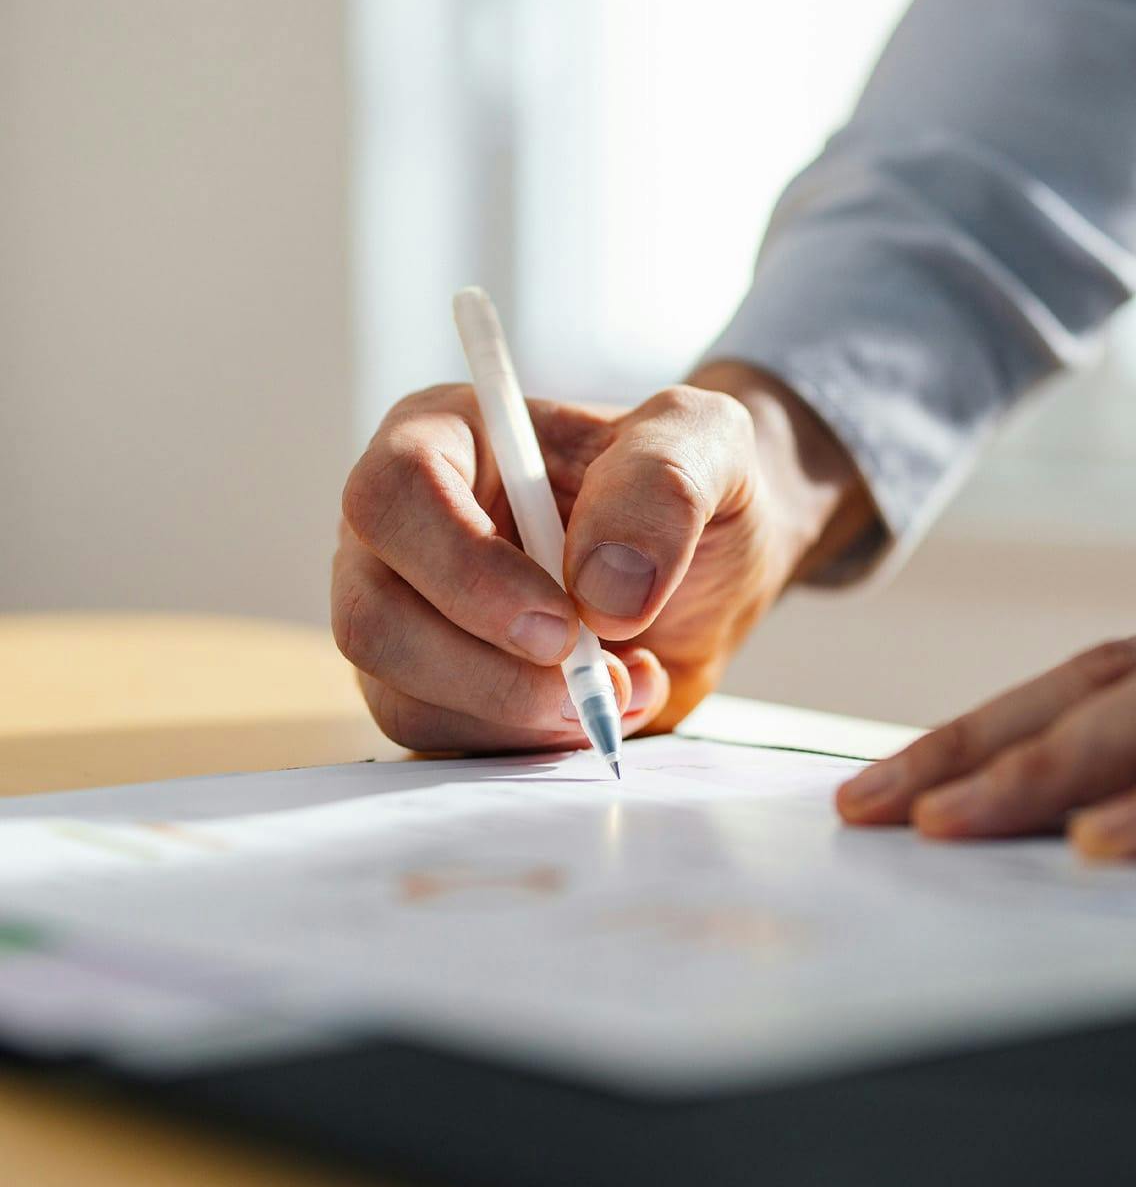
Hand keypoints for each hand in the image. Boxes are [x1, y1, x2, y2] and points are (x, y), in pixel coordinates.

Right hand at [333, 363, 871, 751]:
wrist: (710, 571)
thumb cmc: (692, 488)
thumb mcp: (706, 442)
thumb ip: (661, 487)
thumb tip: (601, 591)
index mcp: (444, 442)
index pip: (393, 497)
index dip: (469, 571)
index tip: (565, 621)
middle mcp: (403, 535)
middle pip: (373, 618)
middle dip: (490, 672)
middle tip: (595, 678)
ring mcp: (408, 620)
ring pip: (403, 697)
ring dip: (523, 715)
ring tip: (621, 682)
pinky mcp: (437, 695)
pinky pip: (445, 744)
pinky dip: (534, 744)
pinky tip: (600, 707)